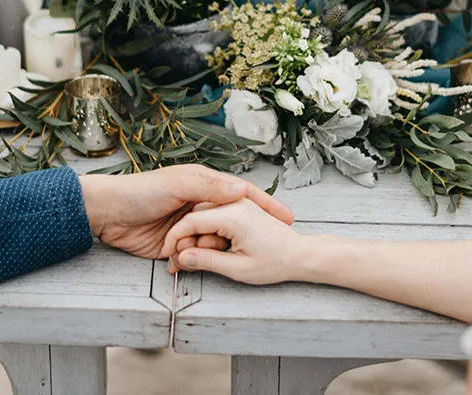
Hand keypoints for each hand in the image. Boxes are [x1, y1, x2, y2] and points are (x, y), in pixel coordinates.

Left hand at [78, 165, 292, 259]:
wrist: (107, 212)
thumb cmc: (141, 191)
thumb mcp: (179, 183)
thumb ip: (211, 188)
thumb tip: (242, 189)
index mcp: (203, 186)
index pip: (242, 194)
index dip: (266, 205)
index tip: (288, 219)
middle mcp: (199, 205)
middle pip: (232, 221)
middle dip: (246, 235)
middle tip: (263, 245)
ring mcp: (187, 228)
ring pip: (213, 243)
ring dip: (216, 251)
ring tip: (221, 257)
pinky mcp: (175, 247)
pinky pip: (194, 257)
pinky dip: (197, 263)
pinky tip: (202, 267)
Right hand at [161, 198, 308, 284]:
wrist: (301, 255)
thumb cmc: (275, 262)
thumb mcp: (238, 268)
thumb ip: (207, 261)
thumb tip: (183, 257)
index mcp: (233, 215)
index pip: (190, 222)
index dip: (175, 240)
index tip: (170, 255)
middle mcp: (235, 203)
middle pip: (195, 216)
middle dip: (186, 239)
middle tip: (182, 263)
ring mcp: (239, 203)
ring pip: (204, 215)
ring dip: (197, 236)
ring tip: (197, 259)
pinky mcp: (242, 208)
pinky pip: (216, 215)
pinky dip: (209, 231)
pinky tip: (212, 249)